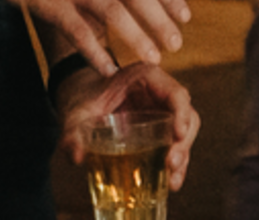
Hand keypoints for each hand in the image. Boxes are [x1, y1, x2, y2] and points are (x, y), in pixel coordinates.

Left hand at [56, 62, 200, 191]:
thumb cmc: (81, 99)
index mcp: (146, 77)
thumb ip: (72, 132)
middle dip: (183, 142)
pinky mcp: (160, 127)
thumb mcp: (75, 113)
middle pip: (186, 115)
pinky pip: (174, 143)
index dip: (182, 114)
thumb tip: (76, 156)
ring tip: (173, 182)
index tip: (177, 135)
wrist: (79, 98)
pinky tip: (170, 182)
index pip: (175, 93)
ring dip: (182, 156)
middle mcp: (159, 93)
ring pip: (184, 132)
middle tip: (171, 164)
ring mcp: (162, 111)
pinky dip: (174, 162)